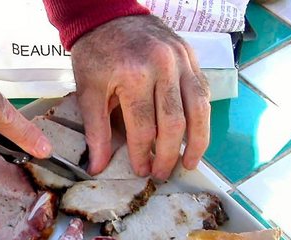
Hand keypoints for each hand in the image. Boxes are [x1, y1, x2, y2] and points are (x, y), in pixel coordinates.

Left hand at [71, 15, 209, 179]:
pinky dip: (202, 117)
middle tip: (163, 173)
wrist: (108, 16)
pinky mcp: (191, 57)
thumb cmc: (96, 54)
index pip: (144, 128)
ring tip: (189, 163)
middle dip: (169, 155)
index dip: (143, 154)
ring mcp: (182, 59)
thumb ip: (96, 132)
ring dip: (197, 141)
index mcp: (135, 75)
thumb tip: (97, 167)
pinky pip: (202, 92)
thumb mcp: (88, 93)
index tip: (141, 170)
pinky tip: (196, 135)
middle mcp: (164, 66)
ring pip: (199, 109)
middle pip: (174, 123)